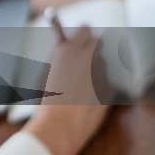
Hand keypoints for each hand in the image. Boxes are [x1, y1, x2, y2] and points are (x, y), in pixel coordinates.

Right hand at [23, 25, 110, 154]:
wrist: (58, 125)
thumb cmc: (46, 100)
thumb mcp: (46, 72)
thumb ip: (60, 57)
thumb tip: (68, 48)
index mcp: (69, 50)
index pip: (85, 28)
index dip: (82, 33)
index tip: (81, 36)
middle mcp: (87, 58)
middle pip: (98, 43)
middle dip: (92, 48)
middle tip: (83, 57)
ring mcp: (100, 74)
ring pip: (101, 65)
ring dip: (94, 70)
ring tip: (78, 87)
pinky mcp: (109, 89)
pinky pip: (105, 84)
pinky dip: (98, 89)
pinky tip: (85, 100)